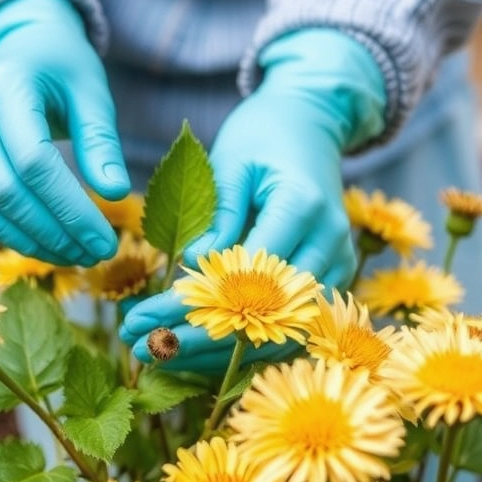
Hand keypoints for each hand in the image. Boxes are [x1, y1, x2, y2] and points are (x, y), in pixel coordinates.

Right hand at [0, 0, 129, 266]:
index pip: (34, 162)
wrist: (17, 48)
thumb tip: (115, 194)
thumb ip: (100, 141)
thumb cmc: (61, 69)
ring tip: (73, 256)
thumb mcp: (90, 91)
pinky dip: (6, 235)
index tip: (105, 240)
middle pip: (6, 191)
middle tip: (94, 255)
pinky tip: (43, 245)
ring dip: (30, 242)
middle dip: (53, 233)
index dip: (70, 209)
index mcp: (5, 85)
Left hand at [121, 29, 386, 371]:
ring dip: (220, 353)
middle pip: (265, 313)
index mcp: (302, 205)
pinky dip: (245, 346)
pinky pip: (291, 329)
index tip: (145, 317)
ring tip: (162, 356)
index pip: (245, 271)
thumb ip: (218, 214)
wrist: (311, 125)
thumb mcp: (230, 162)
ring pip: (281, 333)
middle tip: (144, 348)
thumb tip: (195, 265)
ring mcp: (338, 265)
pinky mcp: (333, 281)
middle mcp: (329, 242)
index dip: (194, 301)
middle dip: (201, 338)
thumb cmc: (263, 139)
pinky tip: (197, 355)